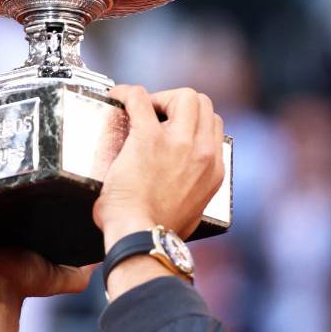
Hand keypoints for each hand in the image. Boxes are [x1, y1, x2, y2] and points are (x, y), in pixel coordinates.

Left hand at [94, 86, 225, 247]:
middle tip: (157, 115)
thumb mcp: (192, 210)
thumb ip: (193, 191)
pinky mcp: (149, 138)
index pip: (213, 125)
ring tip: (143, 110)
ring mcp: (179, 143)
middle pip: (203, 104)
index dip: (192, 119)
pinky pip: (139, 99)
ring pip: (184, 95)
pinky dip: (127, 94)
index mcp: (213, 169)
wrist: (140, 237)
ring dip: (162, 98)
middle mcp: (202, 152)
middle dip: (179, 103)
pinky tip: (117, 98)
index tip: (173, 125)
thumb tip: (182, 188)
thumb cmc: (158, 232)